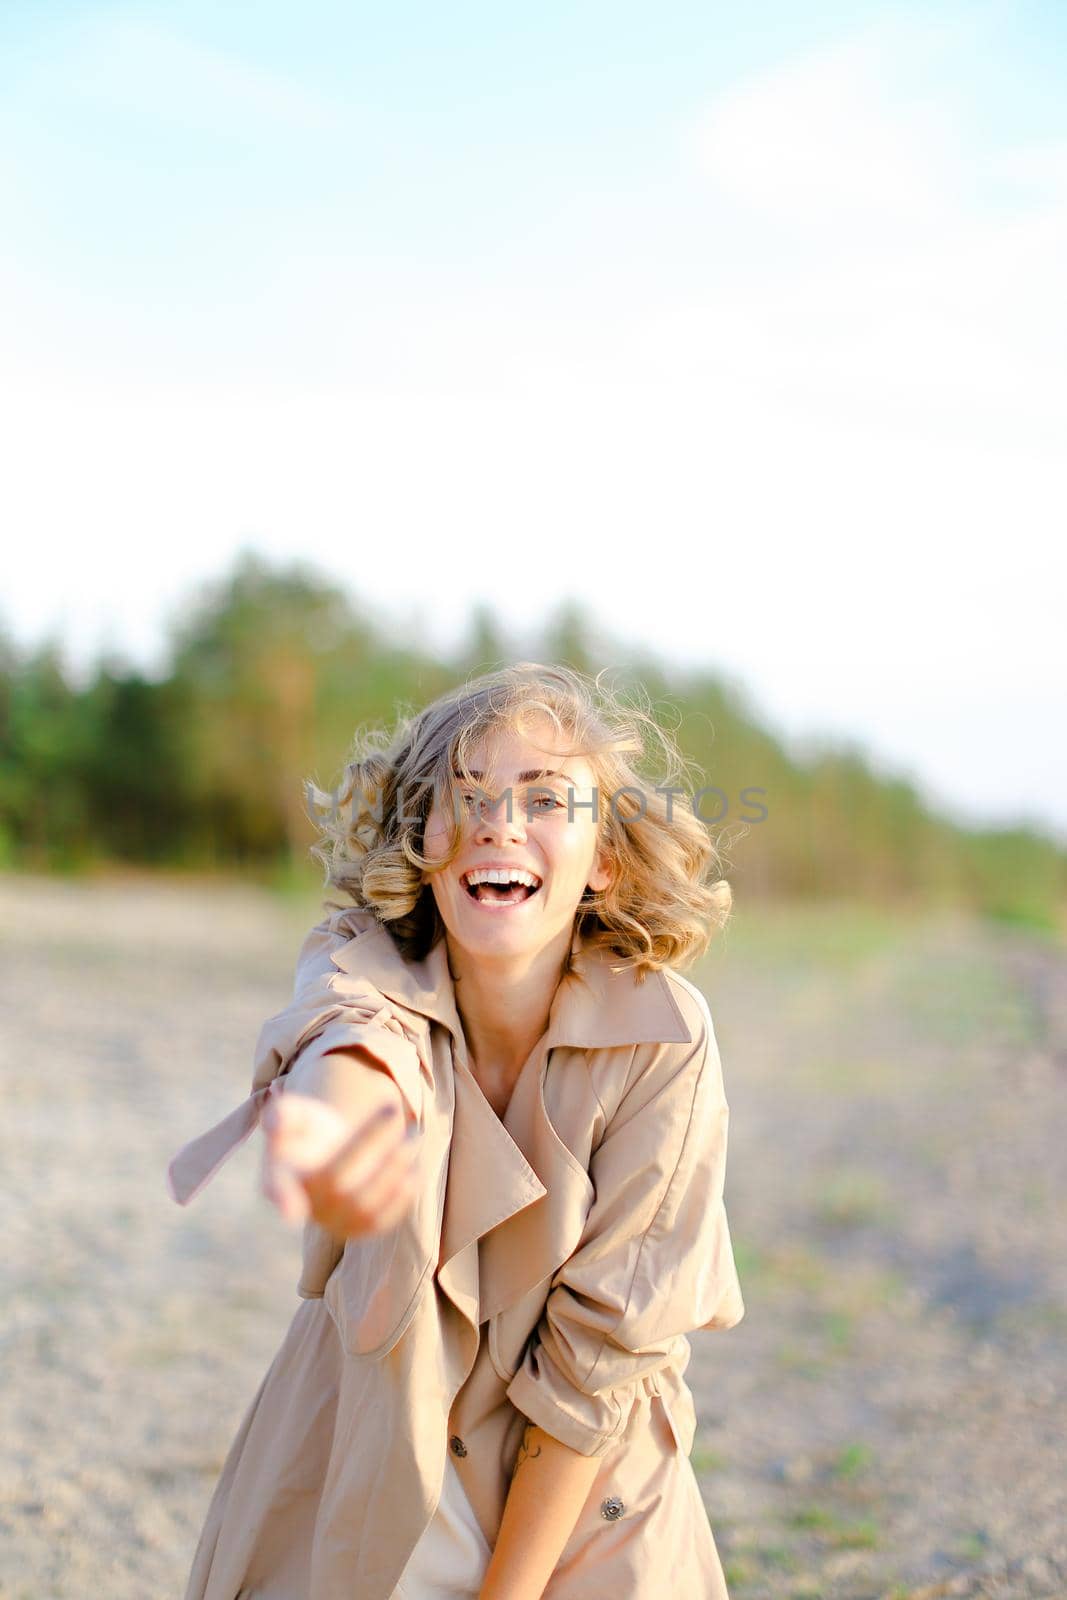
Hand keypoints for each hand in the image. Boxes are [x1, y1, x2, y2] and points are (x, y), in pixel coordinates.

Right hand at [261, 1089, 420, 1240]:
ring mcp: (332, 1224)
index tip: (292, 1212)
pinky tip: (414, 1165)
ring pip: (364, 1203)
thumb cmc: (313, 1131)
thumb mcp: (297, 1115)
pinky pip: (382, 1220)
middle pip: (338, 1181)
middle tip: (390, 1109)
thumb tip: (275, 1121)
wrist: (337, 1151)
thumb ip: (284, 1114)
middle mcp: (304, 1207)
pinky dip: (402, 1193)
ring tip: (412, 1134)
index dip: (282, 1199)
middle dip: (369, 1141)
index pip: (277, 1189)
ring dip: (393, 1165)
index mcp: (280, 1178)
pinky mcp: (360, 1230)